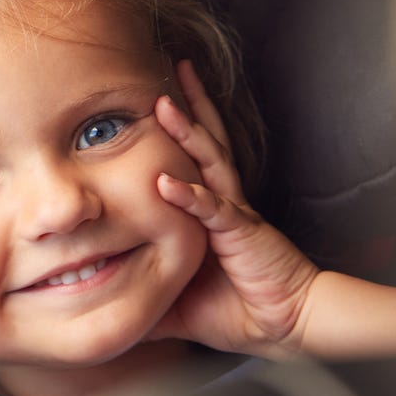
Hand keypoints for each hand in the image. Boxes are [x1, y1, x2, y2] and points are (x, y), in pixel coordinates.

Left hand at [147, 60, 318, 356]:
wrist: (287, 325)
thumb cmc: (238, 309)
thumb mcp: (180, 303)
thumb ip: (147, 296)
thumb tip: (107, 305)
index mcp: (212, 209)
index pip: (193, 158)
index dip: (179, 127)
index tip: (152, 99)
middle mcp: (224, 201)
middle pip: (206, 142)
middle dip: (188, 105)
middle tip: (169, 69)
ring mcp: (234, 212)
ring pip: (209, 161)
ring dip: (186, 132)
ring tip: (163, 103)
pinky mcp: (242, 233)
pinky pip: (215, 209)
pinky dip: (191, 195)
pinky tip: (167, 181)